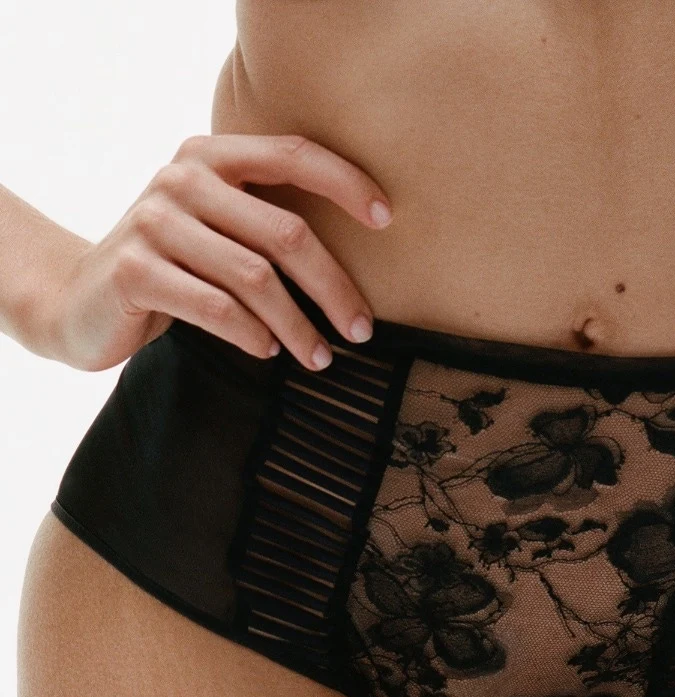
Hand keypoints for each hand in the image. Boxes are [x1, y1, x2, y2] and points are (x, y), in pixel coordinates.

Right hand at [55, 133, 393, 371]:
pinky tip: (268, 352)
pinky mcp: (136, 271)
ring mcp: (155, 222)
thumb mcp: (215, 231)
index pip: (292, 155)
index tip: (388, 219)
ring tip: (320, 357)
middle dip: (334, 288)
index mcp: (210, 156)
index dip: (345, 184)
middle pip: (285, 233)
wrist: (81, 301)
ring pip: (255, 278)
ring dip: (298, 325)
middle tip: (361, 330)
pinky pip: (217, 308)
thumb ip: (263, 225)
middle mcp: (182, 178)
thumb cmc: (171, 270)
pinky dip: (253, 335)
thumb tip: (354, 270)